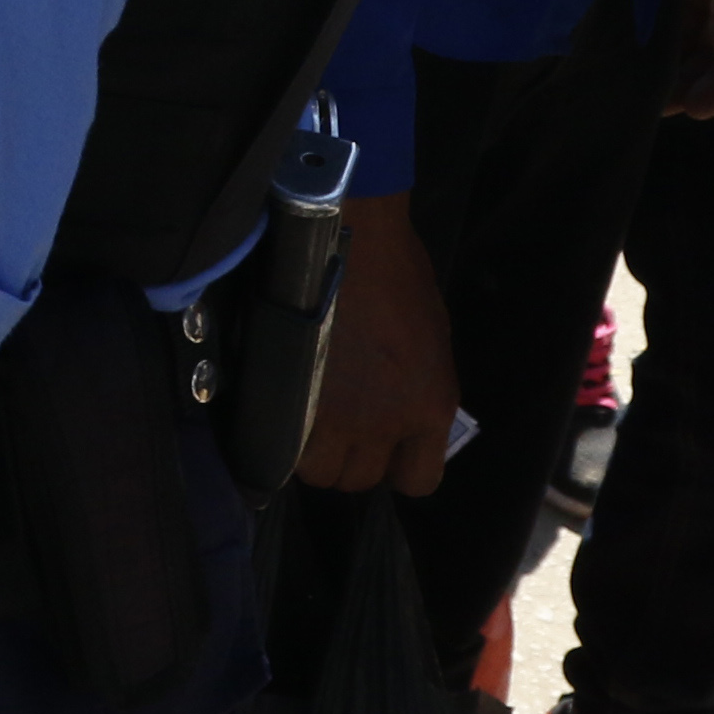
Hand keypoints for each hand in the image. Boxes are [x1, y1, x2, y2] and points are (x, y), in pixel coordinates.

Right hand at [291, 193, 460, 495]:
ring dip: (311, 453)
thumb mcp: (432, 340)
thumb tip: (401, 414)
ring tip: (306, 422)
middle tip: (338, 429)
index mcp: (431, 406)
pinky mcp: (292, 392)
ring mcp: (335, 412)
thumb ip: (420, 388)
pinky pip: (283, 443)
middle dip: (348, 460)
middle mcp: (385, 421)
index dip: (395, 467)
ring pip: (317, 472)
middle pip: (359, 480)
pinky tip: (282, 409)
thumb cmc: (397, 272)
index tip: (381, 447)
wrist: (349, 232)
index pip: (419, 480)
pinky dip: (281, 434)